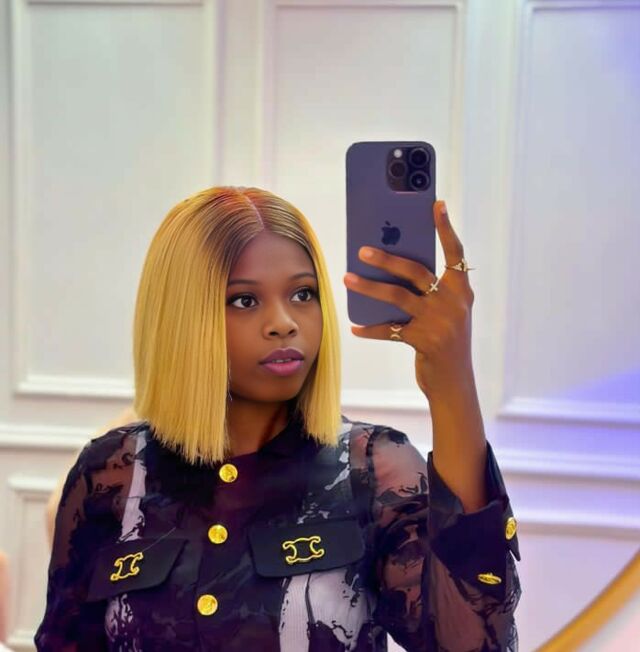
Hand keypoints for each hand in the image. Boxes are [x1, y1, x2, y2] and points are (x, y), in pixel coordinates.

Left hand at [342, 200, 474, 398]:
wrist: (454, 382)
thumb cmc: (446, 340)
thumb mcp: (447, 312)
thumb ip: (430, 290)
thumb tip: (392, 266)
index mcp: (462, 290)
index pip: (455, 253)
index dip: (446, 229)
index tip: (436, 204)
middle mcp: (453, 302)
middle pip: (415, 272)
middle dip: (386, 259)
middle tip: (362, 249)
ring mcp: (439, 322)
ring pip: (397, 296)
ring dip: (369, 287)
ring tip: (348, 278)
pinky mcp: (423, 341)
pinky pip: (389, 330)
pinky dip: (371, 328)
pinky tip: (355, 327)